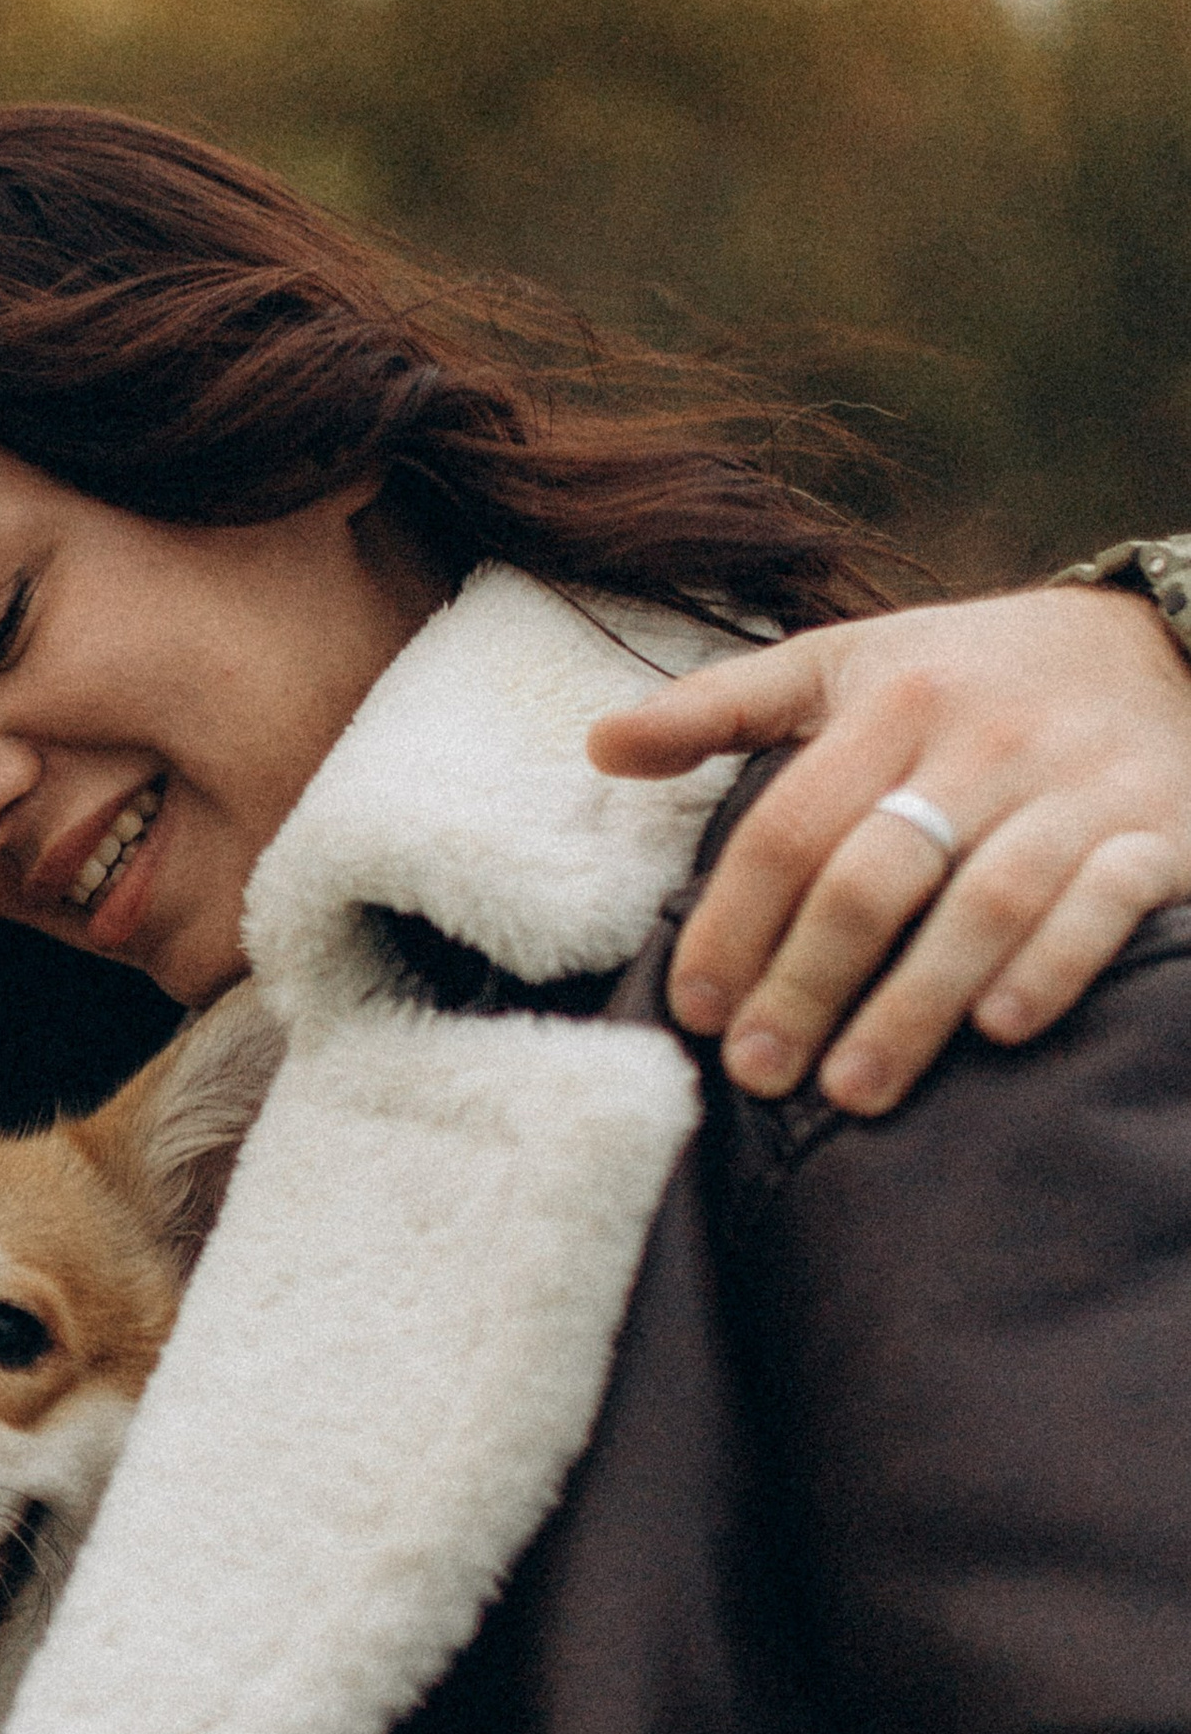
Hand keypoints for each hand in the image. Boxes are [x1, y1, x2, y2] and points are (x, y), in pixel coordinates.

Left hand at [591, 585, 1190, 1112]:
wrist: (1157, 645)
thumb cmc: (967, 675)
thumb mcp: (844, 663)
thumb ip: (722, 707)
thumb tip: (600, 745)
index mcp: (894, 702)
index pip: (789, 827)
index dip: (733, 925)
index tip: (696, 1009)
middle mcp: (985, 744)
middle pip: (875, 877)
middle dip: (806, 983)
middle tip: (760, 1071)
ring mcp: (1078, 790)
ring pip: (985, 903)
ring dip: (914, 1004)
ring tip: (853, 1089)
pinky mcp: (1161, 834)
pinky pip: (1107, 905)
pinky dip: (1051, 968)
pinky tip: (996, 1031)